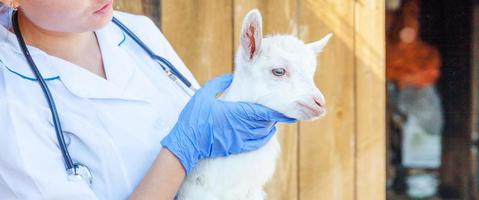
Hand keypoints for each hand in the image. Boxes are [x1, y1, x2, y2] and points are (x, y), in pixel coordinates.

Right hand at [160, 74, 295, 173]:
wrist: (187, 144)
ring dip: (270, 125)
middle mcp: (242, 127)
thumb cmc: (194, 119)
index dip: (278, 110)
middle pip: (266, 122)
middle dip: (275, 115)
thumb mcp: (204, 95)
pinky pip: (257, 142)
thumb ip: (219, 84)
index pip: (263, 111)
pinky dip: (265, 136)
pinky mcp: (237, 147)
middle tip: (282, 108)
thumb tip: (231, 77)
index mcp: (236, 113)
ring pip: (263, 132)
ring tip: (274, 117)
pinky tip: (267, 131)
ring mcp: (241, 139)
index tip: (288, 108)